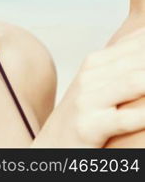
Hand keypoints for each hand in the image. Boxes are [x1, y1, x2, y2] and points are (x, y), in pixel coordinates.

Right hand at [32, 27, 144, 146]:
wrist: (53, 149)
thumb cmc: (87, 118)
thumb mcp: (102, 88)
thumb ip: (128, 68)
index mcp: (97, 62)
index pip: (140, 41)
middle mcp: (91, 75)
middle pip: (141, 58)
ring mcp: (88, 99)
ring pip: (137, 82)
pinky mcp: (89, 126)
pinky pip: (127, 119)